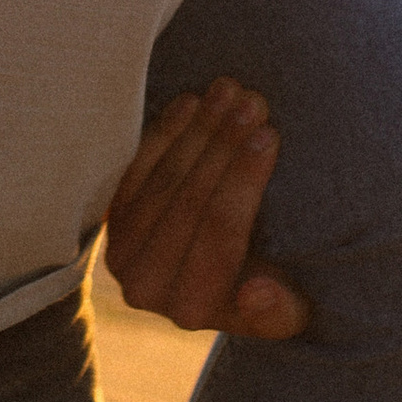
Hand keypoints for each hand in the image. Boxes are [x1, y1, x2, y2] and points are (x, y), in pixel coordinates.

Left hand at [102, 80, 307, 342]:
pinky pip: (136, 165)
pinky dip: (164, 130)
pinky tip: (190, 100)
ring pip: (163, 176)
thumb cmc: (272, 295)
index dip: (244, 180)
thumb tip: (256, 292)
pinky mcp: (112, 220)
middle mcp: (147, 287)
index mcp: (193, 310)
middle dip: (224, 143)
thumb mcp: (290, 313)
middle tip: (254, 100)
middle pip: (188, 200)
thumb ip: (277, 311)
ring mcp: (122, 251)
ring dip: (198, 128)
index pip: (220, 233)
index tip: (271, 134)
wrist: (221, 287)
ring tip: (230, 89)